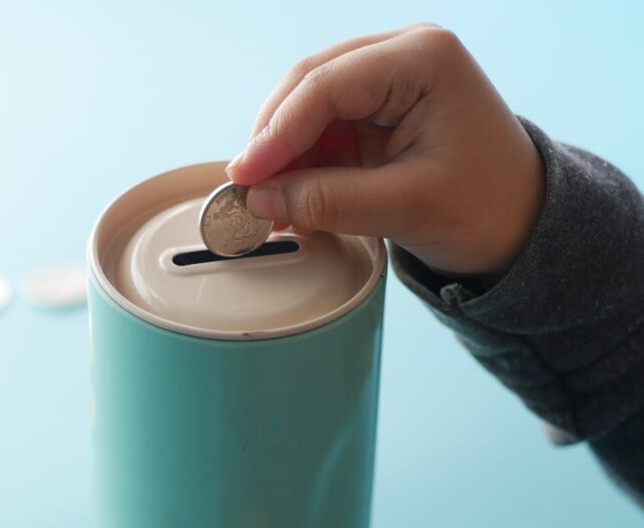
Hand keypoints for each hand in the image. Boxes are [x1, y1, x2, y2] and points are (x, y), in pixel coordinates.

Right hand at [226, 24, 544, 278]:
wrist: (525, 229)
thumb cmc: (489, 209)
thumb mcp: (407, 207)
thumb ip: (329, 200)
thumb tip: (260, 198)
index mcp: (423, 59)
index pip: (327, 84)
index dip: (277, 131)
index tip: (245, 176)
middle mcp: (404, 57)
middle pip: (311, 86)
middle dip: (275, 140)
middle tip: (246, 190)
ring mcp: (392, 85)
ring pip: (312, 110)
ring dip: (286, 157)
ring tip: (268, 206)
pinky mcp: (383, 117)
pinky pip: (327, 134)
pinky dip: (305, 167)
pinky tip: (291, 201)